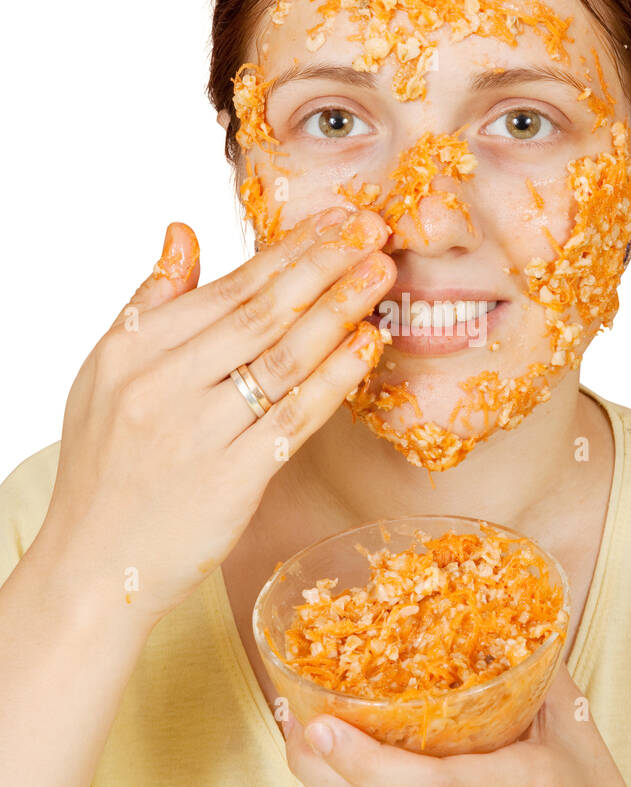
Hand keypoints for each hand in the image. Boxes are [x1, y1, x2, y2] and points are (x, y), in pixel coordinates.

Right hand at [34, 209, 396, 624]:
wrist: (93, 566)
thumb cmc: (104, 468)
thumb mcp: (105, 372)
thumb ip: (151, 301)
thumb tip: (183, 232)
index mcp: (134, 351)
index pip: (227, 288)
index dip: (288, 250)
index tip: (335, 220)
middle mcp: (163, 385)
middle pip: (261, 313)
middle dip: (323, 265)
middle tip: (372, 230)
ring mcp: (198, 432)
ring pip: (283, 358)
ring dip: (339, 310)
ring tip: (381, 275)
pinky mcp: (232, 480)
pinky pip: (294, 417)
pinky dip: (335, 378)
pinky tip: (366, 345)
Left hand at [282, 663, 630, 786]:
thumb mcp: (576, 736)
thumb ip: (535, 672)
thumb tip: (503, 609)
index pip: (433, 786)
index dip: (366, 760)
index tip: (321, 723)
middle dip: (323, 770)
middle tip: (293, 724)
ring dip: (341, 785)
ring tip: (312, 741)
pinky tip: (378, 782)